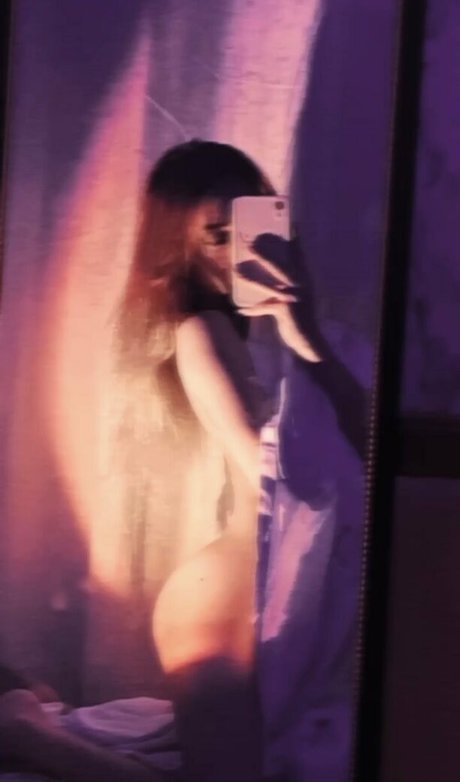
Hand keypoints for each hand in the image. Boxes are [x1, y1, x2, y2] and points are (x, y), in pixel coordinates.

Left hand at [236, 237, 322, 362]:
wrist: (310, 341)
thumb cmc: (302, 320)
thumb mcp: (301, 298)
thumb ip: (291, 285)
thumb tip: (278, 277)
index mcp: (304, 279)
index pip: (298, 255)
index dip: (295, 240)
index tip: (292, 224)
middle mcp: (300, 285)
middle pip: (278, 265)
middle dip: (263, 254)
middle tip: (248, 243)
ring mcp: (292, 297)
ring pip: (267, 284)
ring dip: (249, 278)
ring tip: (236, 271)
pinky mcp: (284, 310)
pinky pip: (264, 308)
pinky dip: (252, 310)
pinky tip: (240, 310)